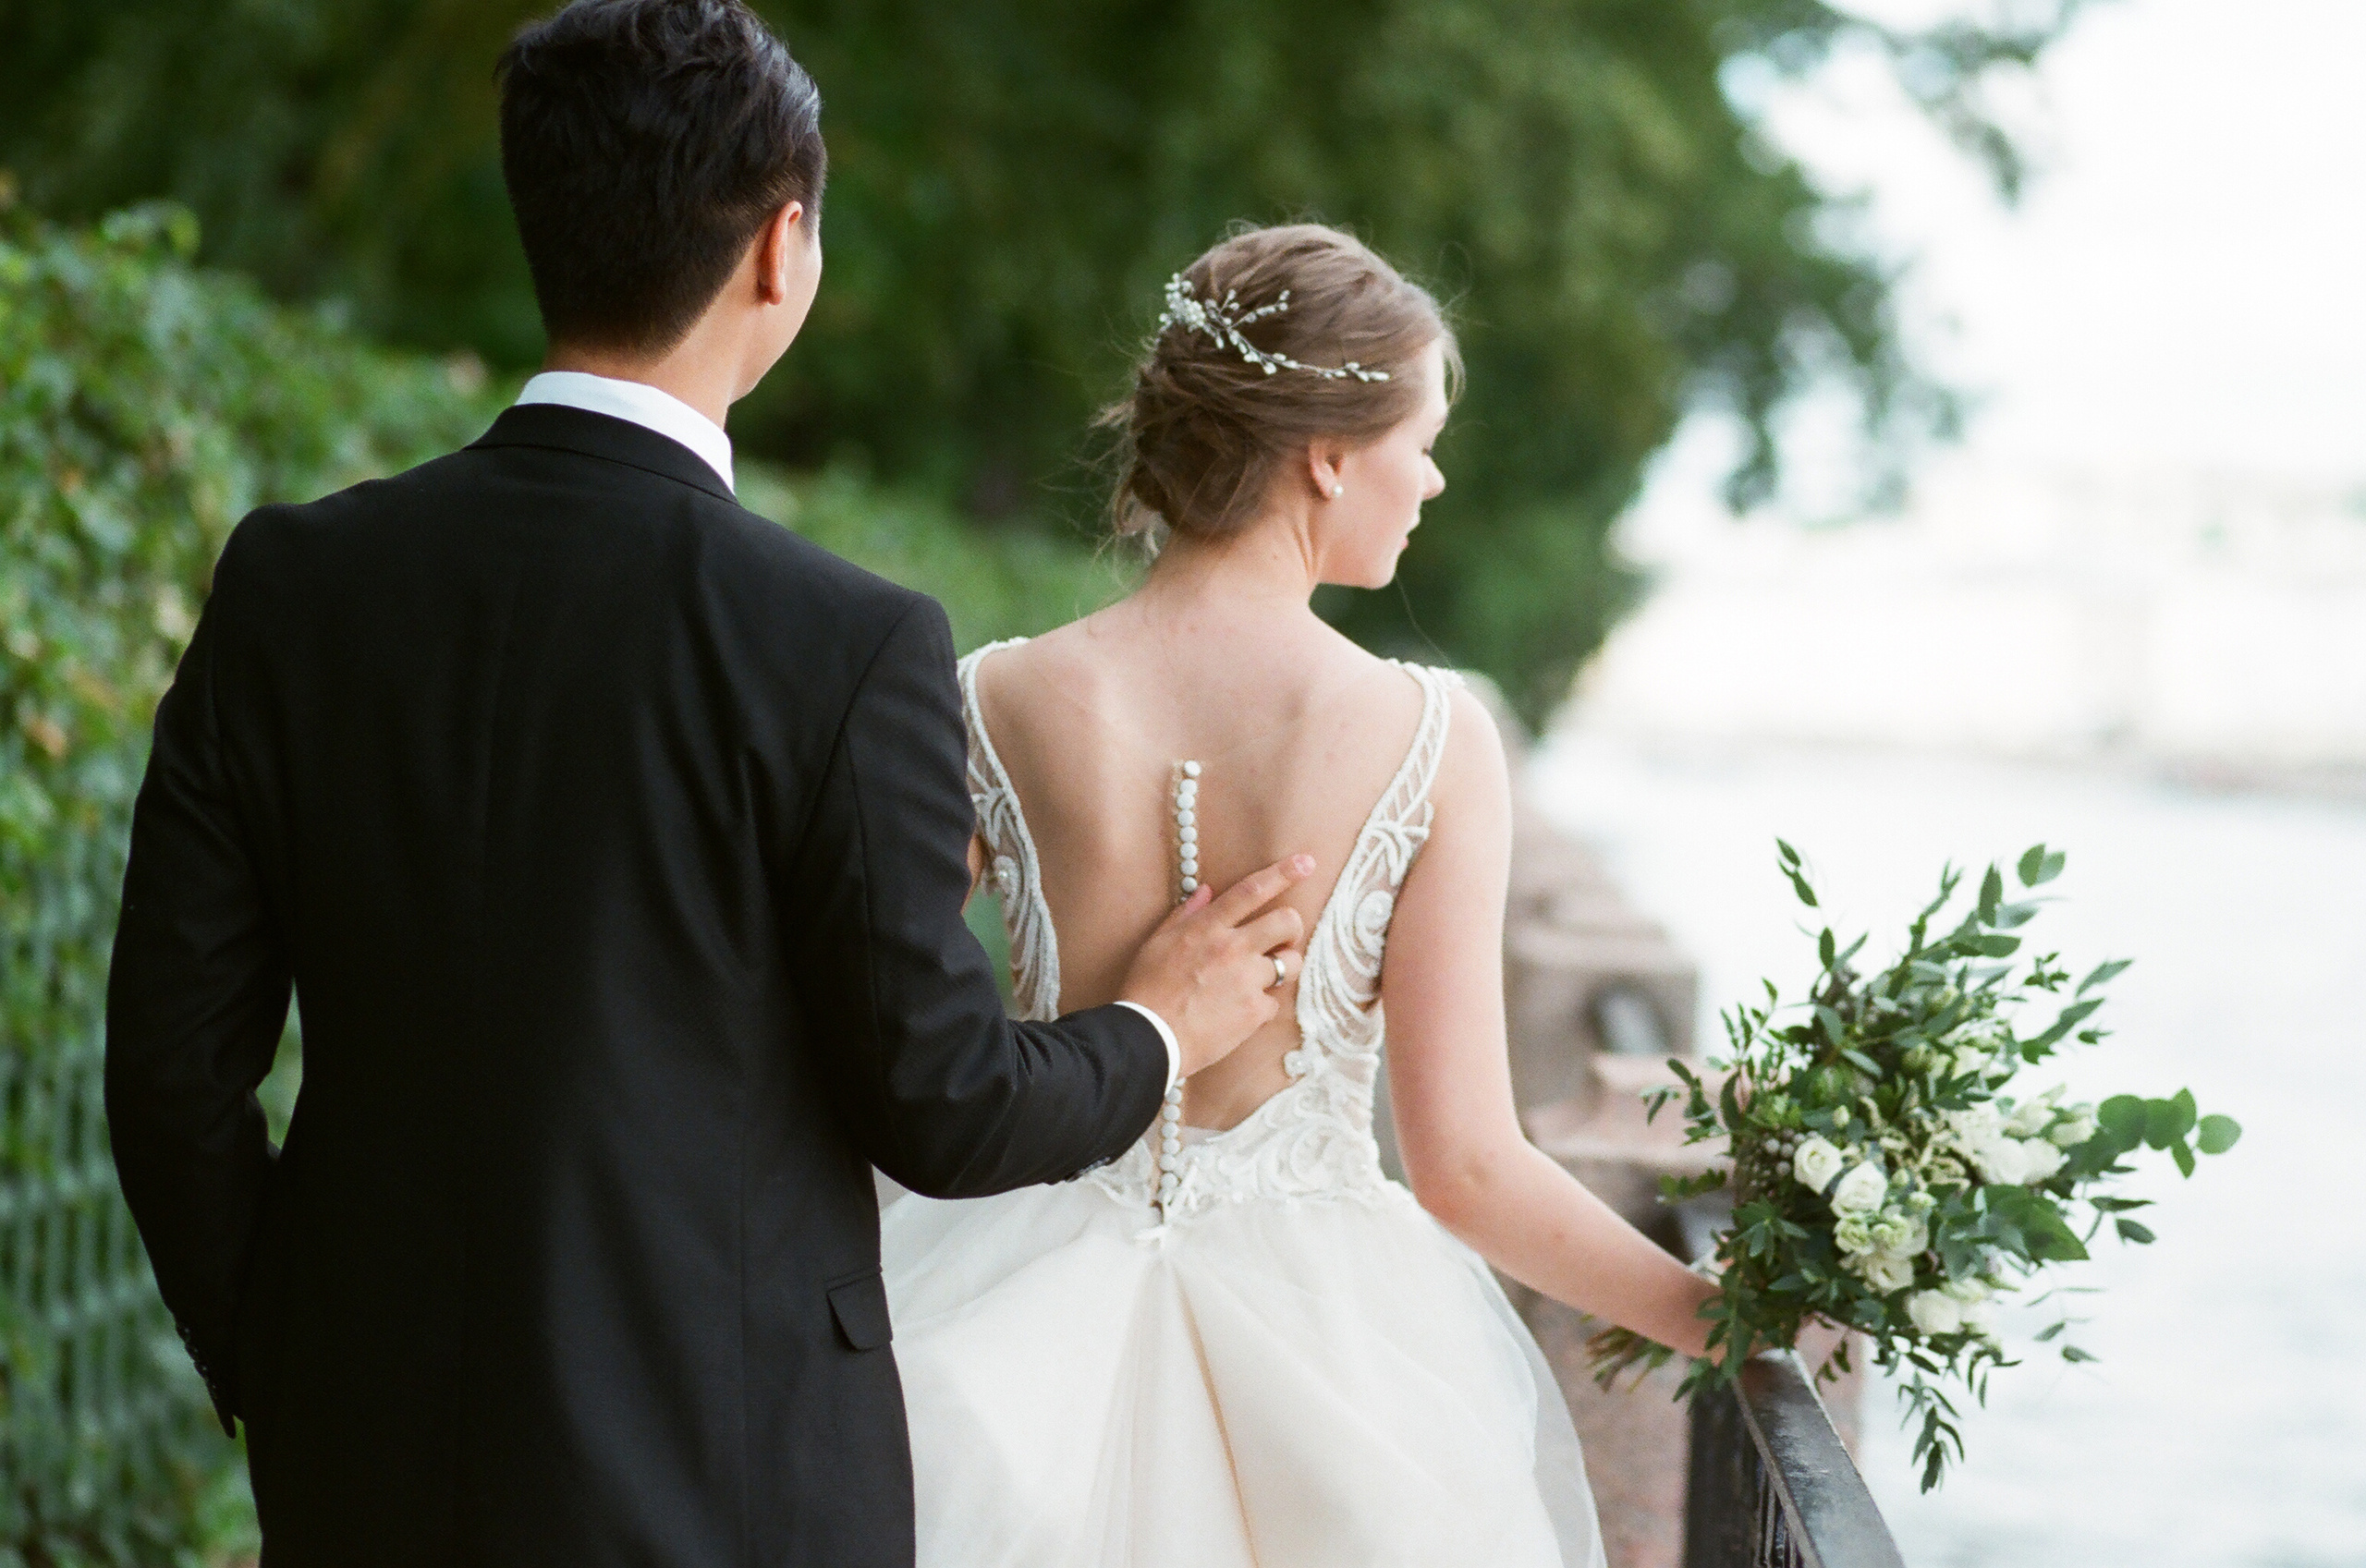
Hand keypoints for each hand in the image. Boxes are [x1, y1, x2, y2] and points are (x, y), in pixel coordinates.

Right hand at [1120, 854, 1314, 1076]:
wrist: (1149, 1038)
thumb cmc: (1147, 989)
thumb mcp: (1158, 943)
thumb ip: (1186, 914)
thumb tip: (1207, 891)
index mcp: (1208, 928)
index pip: (1252, 891)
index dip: (1283, 874)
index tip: (1306, 863)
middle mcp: (1233, 948)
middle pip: (1287, 922)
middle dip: (1291, 927)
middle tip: (1281, 938)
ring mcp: (1248, 980)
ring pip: (1291, 963)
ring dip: (1282, 967)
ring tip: (1262, 977)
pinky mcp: (1255, 1012)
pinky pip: (1275, 1001)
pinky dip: (1262, 1005)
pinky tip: (1241, 1011)